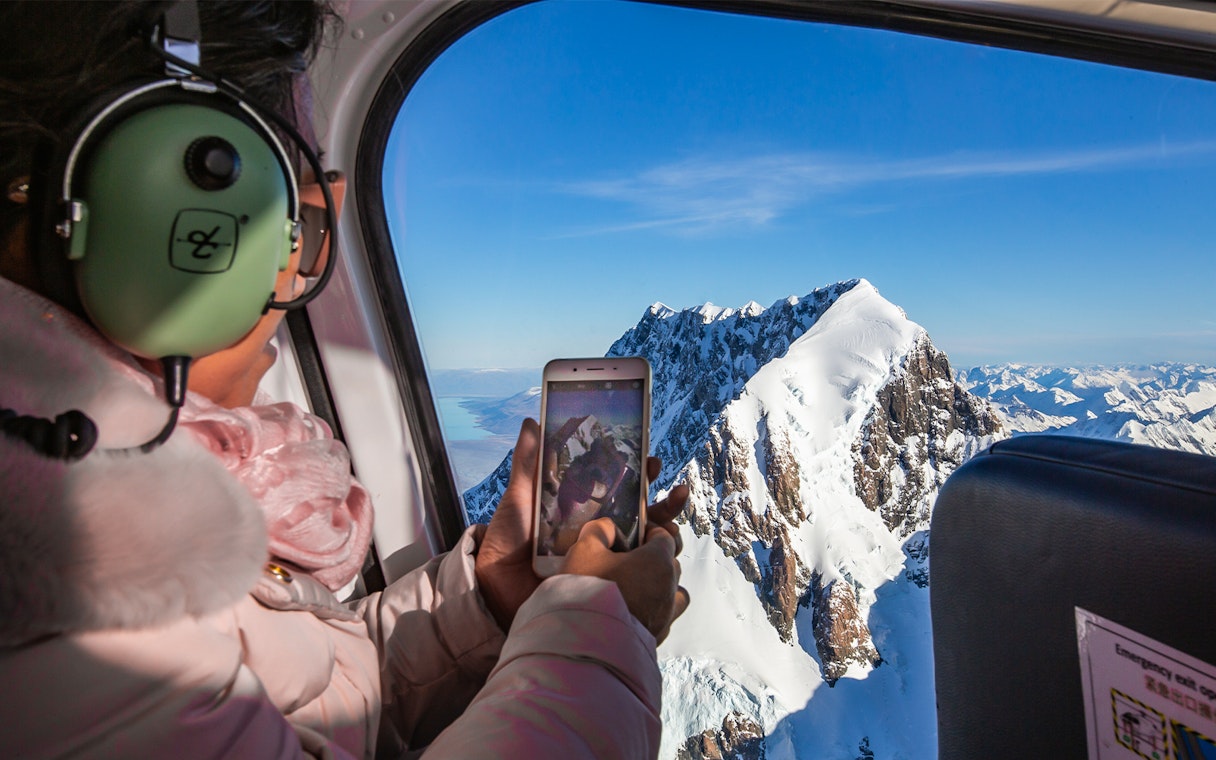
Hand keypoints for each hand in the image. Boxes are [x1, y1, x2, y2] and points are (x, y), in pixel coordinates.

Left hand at [475, 418, 691, 635]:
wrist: (495, 588)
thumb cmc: (507, 541)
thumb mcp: (519, 498)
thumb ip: (528, 462)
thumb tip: (533, 420)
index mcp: (584, 508)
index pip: (623, 488)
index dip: (642, 473)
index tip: (652, 460)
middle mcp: (600, 533)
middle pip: (646, 516)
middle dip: (667, 504)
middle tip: (677, 495)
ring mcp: (605, 561)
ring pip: (650, 547)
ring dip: (668, 535)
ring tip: (669, 530)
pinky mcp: (604, 586)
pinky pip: (639, 580)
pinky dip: (658, 572)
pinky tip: (664, 566)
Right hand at [562, 517, 689, 643]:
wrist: (584, 645)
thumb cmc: (586, 592)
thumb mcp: (584, 550)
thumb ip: (598, 531)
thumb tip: (607, 528)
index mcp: (658, 561)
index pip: (664, 537)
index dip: (648, 532)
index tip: (631, 536)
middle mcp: (669, 588)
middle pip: (671, 564)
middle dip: (654, 558)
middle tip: (626, 560)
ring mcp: (666, 616)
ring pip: (675, 593)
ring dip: (661, 587)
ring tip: (635, 588)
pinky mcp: (658, 638)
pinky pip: (664, 618)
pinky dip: (654, 611)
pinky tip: (631, 612)